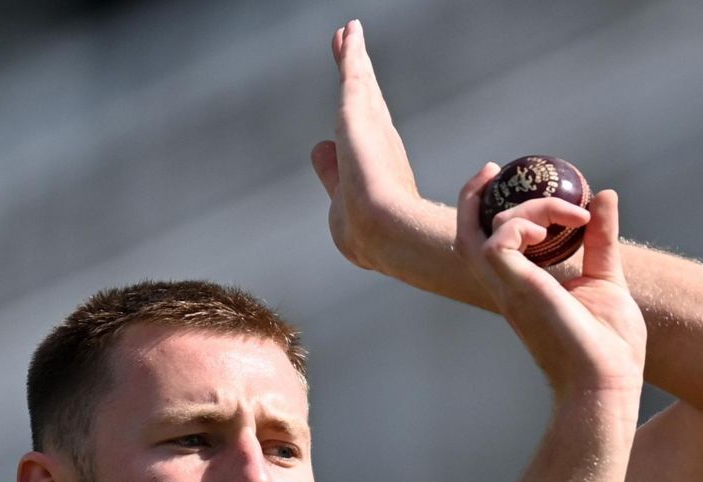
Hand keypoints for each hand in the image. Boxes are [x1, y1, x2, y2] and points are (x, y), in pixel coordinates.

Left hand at [309, 20, 420, 273]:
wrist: (382, 228)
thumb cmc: (366, 229)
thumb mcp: (340, 199)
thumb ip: (330, 174)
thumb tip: (319, 150)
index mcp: (374, 159)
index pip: (364, 124)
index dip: (361, 104)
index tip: (355, 86)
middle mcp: (378, 135)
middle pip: (364, 93)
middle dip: (357, 69)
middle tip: (350, 43)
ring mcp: (370, 120)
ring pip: (358, 78)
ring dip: (352, 53)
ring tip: (347, 30)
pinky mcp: (357, 107)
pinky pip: (352, 71)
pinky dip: (351, 51)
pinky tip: (348, 31)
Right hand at [454, 164, 647, 401]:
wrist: (606, 382)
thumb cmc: (608, 348)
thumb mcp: (606, 279)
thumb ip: (601, 240)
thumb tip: (604, 196)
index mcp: (522, 287)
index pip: (486, 243)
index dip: (483, 208)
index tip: (500, 177)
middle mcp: (507, 287)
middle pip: (466, 235)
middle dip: (471, 197)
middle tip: (493, 169)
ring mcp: (508, 290)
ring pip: (484, 231)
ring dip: (525, 208)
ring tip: (570, 215)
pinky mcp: (517, 290)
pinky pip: (498, 242)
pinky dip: (520, 223)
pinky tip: (554, 229)